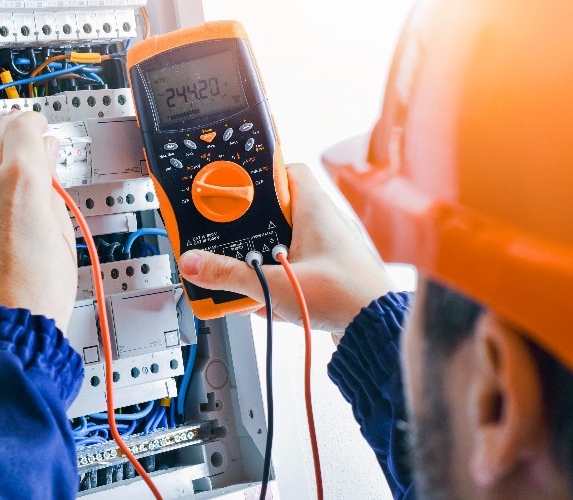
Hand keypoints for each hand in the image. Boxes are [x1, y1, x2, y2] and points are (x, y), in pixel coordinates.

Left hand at [0, 111, 76, 330]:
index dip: (34, 122)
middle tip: (25, 148)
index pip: (23, 126)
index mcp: (20, 180)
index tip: (38, 126)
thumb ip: (50, 186)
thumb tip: (45, 159)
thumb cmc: (37, 293)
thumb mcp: (62, 232)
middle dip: (11, 139)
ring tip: (11, 221)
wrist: (2, 331)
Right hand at [178, 163, 396, 332]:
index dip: (259, 175)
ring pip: (284, 243)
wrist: (377, 331)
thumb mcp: (276, 285)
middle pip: (277, 211)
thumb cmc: (347, 297)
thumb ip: (231, 275)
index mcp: (314, 209)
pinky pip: (296, 269)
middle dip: (251, 229)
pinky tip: (268, 303)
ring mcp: (329, 249)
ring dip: (263, 261)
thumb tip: (195, 264)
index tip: (234, 188)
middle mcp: (324, 223)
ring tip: (247, 277)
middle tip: (230, 240)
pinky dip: (279, 283)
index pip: (285, 170)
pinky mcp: (330, 274)